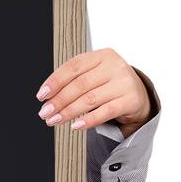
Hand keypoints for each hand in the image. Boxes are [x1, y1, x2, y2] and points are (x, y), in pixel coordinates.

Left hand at [36, 48, 151, 133]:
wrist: (138, 95)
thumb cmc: (109, 83)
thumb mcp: (94, 74)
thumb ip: (74, 80)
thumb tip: (48, 96)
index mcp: (102, 55)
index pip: (73, 66)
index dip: (55, 81)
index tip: (42, 95)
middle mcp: (114, 66)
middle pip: (80, 84)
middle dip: (59, 100)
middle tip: (45, 112)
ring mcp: (124, 83)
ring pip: (90, 99)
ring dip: (69, 112)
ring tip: (55, 120)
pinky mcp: (131, 100)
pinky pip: (105, 112)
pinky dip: (88, 120)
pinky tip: (76, 125)